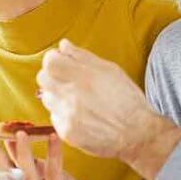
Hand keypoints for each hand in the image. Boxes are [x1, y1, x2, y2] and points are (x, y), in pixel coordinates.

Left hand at [36, 39, 180, 179]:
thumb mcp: (110, 70)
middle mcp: (72, 95)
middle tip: (65, 80)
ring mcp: (68, 114)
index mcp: (83, 76)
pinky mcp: (67, 131)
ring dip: (57, 96)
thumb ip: (83, 57)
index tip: (60, 62)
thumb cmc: (127, 100)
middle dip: (52, 76)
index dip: (53, 60)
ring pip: (47, 98)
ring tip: (75, 100)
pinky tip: (79, 115)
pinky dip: (63, 114)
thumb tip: (63, 46)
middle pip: (43, 78)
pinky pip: (54, 117)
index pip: (50, 61)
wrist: (137, 133)